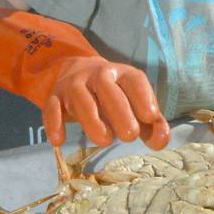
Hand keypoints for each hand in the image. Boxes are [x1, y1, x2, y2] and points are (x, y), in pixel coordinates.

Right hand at [43, 56, 169, 148]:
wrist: (77, 72)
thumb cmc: (114, 95)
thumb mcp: (135, 104)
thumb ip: (151, 124)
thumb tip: (162, 141)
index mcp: (123, 74)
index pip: (134, 80)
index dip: (144, 97)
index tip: (152, 116)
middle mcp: (98, 75)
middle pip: (107, 88)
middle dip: (119, 111)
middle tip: (130, 136)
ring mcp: (75, 85)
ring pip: (80, 98)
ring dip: (92, 119)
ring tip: (104, 140)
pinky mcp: (55, 97)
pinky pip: (51, 108)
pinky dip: (54, 123)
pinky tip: (59, 140)